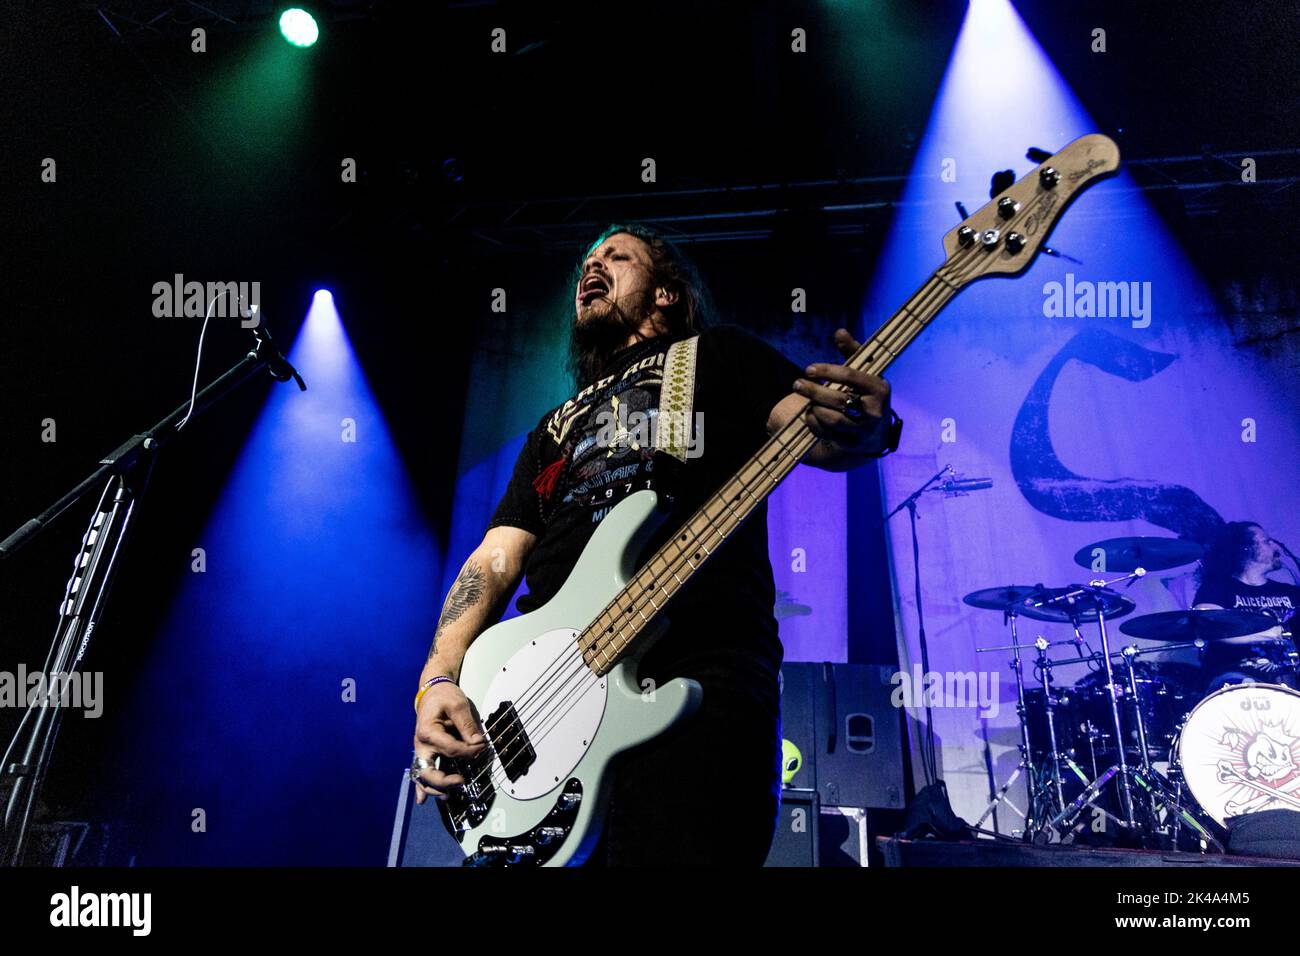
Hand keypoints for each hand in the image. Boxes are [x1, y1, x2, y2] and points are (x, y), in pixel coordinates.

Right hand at [411, 681, 486, 804]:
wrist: (432, 692)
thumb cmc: (443, 697)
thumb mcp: (458, 705)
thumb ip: (467, 725)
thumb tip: (478, 743)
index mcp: (428, 732)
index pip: (451, 749)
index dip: (470, 752)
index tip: (483, 747)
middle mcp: (421, 745)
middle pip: (428, 771)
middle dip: (444, 781)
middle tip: (461, 782)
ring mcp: (421, 751)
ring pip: (423, 776)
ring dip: (435, 788)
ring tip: (449, 795)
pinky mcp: (425, 753)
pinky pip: (419, 773)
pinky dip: (420, 788)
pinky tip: (422, 801)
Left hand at [793, 329, 891, 453]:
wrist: (877, 431)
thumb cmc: (866, 393)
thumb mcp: (865, 371)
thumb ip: (852, 352)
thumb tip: (839, 332)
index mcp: (880, 388)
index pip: (851, 377)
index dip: (827, 371)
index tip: (809, 369)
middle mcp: (875, 411)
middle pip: (839, 400)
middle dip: (813, 391)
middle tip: (796, 384)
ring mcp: (864, 430)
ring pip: (831, 419)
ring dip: (813, 408)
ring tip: (806, 400)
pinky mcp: (852, 444)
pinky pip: (827, 434)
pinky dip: (813, 423)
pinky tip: (809, 414)